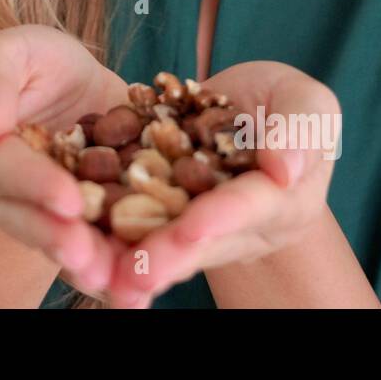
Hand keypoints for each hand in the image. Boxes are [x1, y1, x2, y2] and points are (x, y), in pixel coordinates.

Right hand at [0, 25, 130, 296]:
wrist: (73, 86)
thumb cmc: (34, 61)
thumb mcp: (10, 50)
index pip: (3, 168)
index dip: (34, 184)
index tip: (67, 199)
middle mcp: (0, 193)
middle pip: (28, 220)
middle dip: (59, 240)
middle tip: (89, 257)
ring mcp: (37, 217)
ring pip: (58, 246)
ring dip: (87, 268)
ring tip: (116, 283)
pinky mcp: (75, 229)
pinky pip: (90, 256)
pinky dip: (112, 276)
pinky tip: (137, 295)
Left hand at [103, 61, 340, 307]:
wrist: (244, 112)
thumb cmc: (281, 103)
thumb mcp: (304, 101)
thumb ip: (300, 127)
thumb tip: (285, 169)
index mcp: (284, 199)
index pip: (251, 208)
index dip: (222, 218)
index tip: (192, 229)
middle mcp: (241, 227)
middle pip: (201, 240)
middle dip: (168, 256)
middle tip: (136, 275)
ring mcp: (200, 227)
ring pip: (164, 245)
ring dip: (133, 261)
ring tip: (105, 278)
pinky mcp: (162, 216)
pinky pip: (134, 228)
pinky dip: (107, 240)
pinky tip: (77, 251)